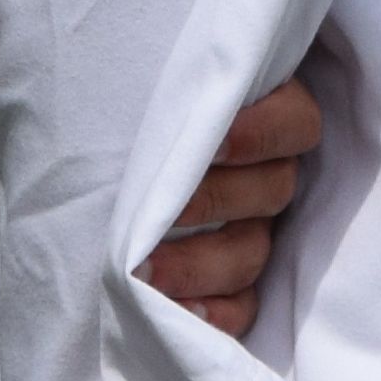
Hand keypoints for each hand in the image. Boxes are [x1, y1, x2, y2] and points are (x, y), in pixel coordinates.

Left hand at [140, 83, 323, 334]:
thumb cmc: (117, 104)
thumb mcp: (141, 81)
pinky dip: (215, 315)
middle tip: (155, 212)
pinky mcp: (235, 281)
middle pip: (272, 190)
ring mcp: (255, 230)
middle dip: (210, 201)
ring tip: (144, 273)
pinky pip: (244, 308)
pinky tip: (177, 315)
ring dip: (199, 265)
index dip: (261, 133)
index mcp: (260, 113)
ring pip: (252, 253)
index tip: (213, 140)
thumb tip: (136, 66)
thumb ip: (165, 85)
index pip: (296, 121)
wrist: (85, 160)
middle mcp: (267, 172)